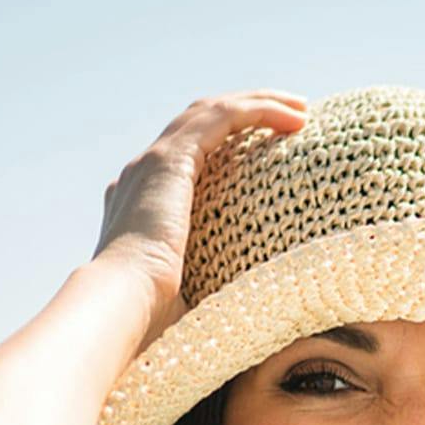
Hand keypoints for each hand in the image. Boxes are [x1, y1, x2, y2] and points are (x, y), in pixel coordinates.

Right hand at [93, 90, 308, 343]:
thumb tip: (258, 311)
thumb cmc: (158, 321)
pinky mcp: (169, 160)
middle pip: (197, 125)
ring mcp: (152, 163)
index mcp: (141, 206)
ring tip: (300, 109)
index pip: (184, 162)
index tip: (266, 154)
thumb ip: (217, 288)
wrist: (124, 306)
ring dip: (258, 104)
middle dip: (245, 114)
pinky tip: (296, 118)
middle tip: (291, 118)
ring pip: (209, 111)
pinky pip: (220, 117)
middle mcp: (142, 176)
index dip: (225, 149)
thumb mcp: (195, 296)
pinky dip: (258, 110)